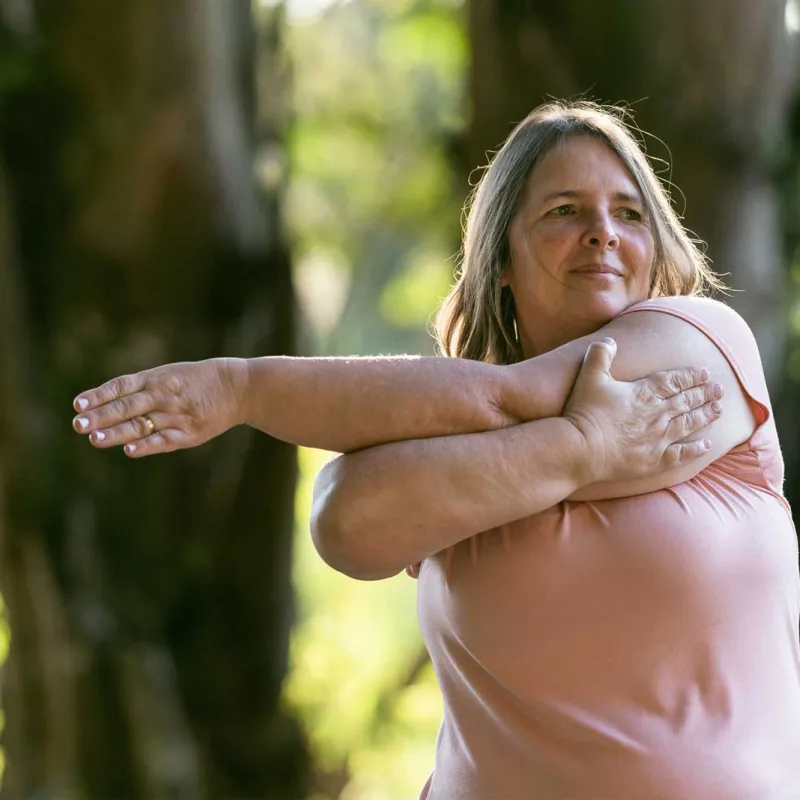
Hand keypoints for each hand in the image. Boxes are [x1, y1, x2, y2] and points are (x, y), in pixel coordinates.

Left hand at [71, 357, 248, 457]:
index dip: (99, 395)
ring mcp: (176, 415)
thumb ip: (139, 388)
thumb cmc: (195, 382)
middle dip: (101, 416)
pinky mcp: (190, 433)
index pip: (121, 386)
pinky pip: (165, 440)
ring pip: (142, 425)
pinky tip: (130, 450)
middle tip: (78, 425)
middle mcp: (163, 395)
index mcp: (156, 378)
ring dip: (117, 433)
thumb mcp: (168, 375)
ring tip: (94, 440)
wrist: (237, 387)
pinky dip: (147, 445)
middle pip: (127, 406)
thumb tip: (102, 404)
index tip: (78, 405)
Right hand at [563, 338, 723, 483]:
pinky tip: (707, 445)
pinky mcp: (655, 460)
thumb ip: (600, 355)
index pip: (673, 381)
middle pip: (686, 401)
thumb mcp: (589, 377)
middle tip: (720, 389)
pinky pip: (682, 454)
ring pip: (689, 424)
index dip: (690, 376)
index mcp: (644, 393)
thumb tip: (610, 340)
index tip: (705, 373)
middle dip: (704, 393)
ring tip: (718, 410)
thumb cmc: (584, 412)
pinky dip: (696, 449)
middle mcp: (657, 414)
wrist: (582, 449)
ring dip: (705, 415)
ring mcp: (658, 438)